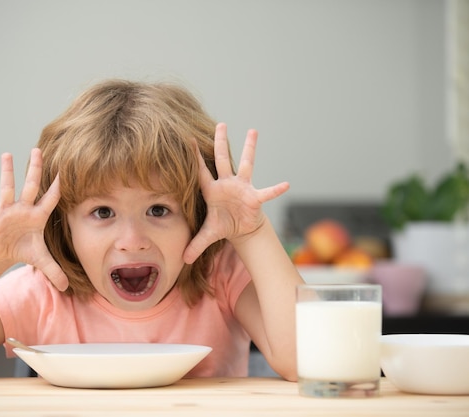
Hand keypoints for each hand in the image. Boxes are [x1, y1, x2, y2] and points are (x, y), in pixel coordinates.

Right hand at [0, 148, 68, 290]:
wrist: (3, 252)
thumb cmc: (23, 249)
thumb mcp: (41, 260)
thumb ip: (54, 270)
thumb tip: (67, 287)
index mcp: (38, 216)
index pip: (51, 199)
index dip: (57, 188)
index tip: (64, 172)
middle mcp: (23, 209)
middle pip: (31, 186)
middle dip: (35, 169)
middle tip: (38, 149)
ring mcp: (7, 213)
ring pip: (7, 189)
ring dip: (7, 173)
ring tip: (6, 155)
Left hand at [183, 123, 288, 263]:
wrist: (241, 229)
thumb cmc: (223, 225)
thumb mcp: (208, 235)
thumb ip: (195, 244)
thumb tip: (183, 260)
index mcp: (212, 190)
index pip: (200, 172)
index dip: (194, 157)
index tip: (186, 139)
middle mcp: (227, 184)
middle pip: (222, 159)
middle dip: (219, 142)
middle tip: (220, 123)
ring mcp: (242, 187)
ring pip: (245, 164)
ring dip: (249, 148)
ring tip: (253, 131)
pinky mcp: (254, 197)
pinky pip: (266, 192)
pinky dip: (275, 189)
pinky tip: (285, 184)